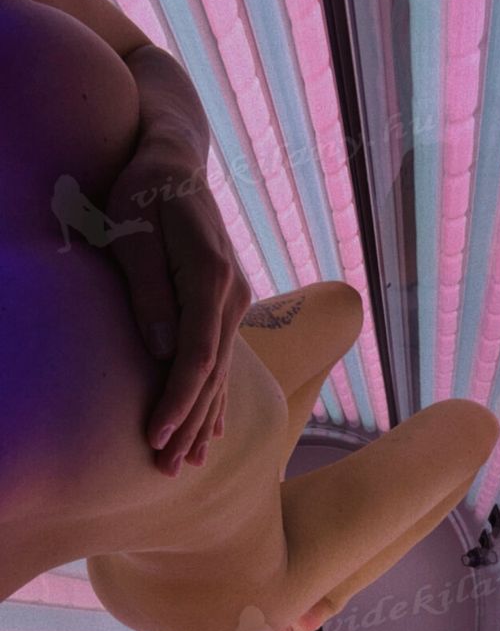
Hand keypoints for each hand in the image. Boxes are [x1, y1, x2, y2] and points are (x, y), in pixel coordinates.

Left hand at [104, 143, 250, 476]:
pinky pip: (224, 361)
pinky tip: (213, 431)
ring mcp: (235, 301)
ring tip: (185, 462)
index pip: (196, 356)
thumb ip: (149, 290)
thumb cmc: (142, 190)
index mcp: (210, 276)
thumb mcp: (133, 230)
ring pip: (220, 374)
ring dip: (202, 420)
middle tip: (166, 469)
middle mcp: (232, 294)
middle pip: (212, 375)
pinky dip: (216, 399)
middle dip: (188, 424)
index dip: (177, 401)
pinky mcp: (228, 304)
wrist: (172, 161)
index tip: (155, 436)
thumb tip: (162, 350)